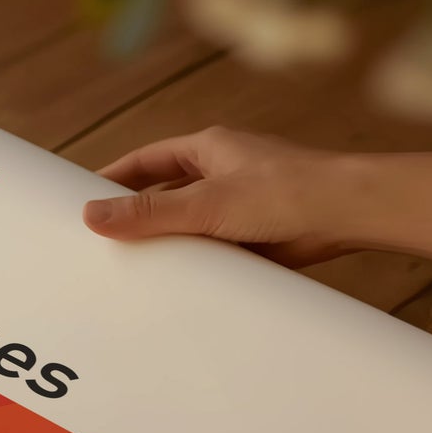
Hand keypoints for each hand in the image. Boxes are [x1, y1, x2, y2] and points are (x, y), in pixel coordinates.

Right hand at [83, 126, 351, 266]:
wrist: (348, 214)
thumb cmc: (286, 192)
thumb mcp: (204, 203)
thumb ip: (148, 212)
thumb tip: (91, 215)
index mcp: (209, 149)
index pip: (146, 161)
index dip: (113, 179)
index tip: (83, 199)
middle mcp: (222, 173)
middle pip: (164, 193)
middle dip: (135, 216)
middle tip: (101, 240)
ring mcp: (238, 205)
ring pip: (187, 224)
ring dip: (166, 243)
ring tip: (131, 269)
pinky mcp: (253, 235)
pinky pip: (211, 249)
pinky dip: (194, 263)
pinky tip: (176, 283)